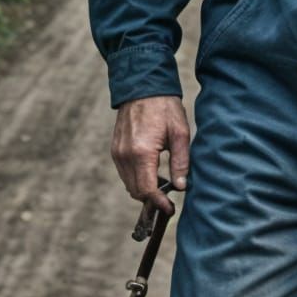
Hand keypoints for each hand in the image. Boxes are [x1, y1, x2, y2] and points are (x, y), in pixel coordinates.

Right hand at [110, 96, 190, 217]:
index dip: (158, 203)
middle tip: (169, 199)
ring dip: (144, 190)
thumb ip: (181, 162)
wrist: (143, 87)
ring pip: (128, 184)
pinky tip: (152, 173)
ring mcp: (117, 153)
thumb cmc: (165, 108)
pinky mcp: (115, 150)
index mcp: (142, 152)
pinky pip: (124, 173)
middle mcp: (125, 155)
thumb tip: (181, 187)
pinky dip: (137, 179)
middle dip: (152, 199)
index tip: (170, 208)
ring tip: (163, 185)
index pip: (146, 190)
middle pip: (135, 191)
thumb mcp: (180, 133)